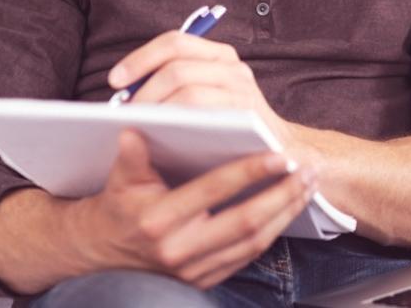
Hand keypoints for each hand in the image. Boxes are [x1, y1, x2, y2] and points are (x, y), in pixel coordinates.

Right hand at [73, 128, 316, 289]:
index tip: (279, 154)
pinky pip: (248, 256)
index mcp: (159, 220)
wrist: (102, 253)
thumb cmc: (118, 206)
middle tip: (308, 170)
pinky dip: (273, 232)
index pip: (214, 191)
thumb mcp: (118, 179)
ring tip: (307, 186)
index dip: (249, 172)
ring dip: (286, 213)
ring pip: (254, 243)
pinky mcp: (205, 281)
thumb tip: (133, 129)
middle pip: (245, 222)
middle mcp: (179, 250)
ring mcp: (194, 271)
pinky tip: (288, 209)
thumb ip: (131, 156)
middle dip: (282, 195)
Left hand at [108, 30, 297, 147]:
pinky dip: (179, 124)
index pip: (175, 42)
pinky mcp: (248, 116)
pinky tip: (163, 138)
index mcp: (218, 55)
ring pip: (188, 91)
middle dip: (144, 91)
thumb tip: (123, 91)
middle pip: (177, 67)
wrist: (278, 151)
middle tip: (126, 114)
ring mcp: (243, 91)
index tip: (114, 81)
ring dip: (158, 110)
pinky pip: (205, 115)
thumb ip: (173, 85)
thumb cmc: (226, 127)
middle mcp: (233, 67)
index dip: (140, 58)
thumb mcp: (204, 96)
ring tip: (141, 127)